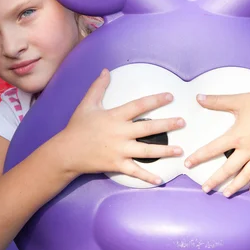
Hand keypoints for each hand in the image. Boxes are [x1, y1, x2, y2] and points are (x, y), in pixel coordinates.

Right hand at [56, 69, 185, 184]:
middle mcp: (120, 133)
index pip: (139, 106)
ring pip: (146, 151)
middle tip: (183, 122)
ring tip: (180, 150)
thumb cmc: (77, 127)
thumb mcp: (87, 104)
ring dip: (164, 150)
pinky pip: (135, 171)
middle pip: (148, 128)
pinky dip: (147, 177)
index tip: (170, 97)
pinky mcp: (117, 165)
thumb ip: (98, 87)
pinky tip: (160, 179)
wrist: (67, 151)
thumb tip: (105, 70)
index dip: (155, 100)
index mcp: (115, 116)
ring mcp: (119, 150)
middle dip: (167, 125)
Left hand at [185, 88, 249, 196]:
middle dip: (215, 180)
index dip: (198, 157)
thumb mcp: (238, 100)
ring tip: (226, 194)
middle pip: (228, 169)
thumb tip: (198, 97)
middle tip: (205, 189)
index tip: (188, 165)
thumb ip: (216, 101)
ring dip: (235, 186)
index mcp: (236, 136)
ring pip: (247, 175)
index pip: (212, 150)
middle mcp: (249, 149)